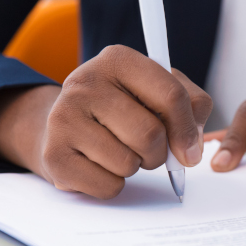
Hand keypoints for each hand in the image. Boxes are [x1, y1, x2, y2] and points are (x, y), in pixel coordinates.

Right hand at [0, 45, 211, 198]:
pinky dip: (113, 184)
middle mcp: (85, 82)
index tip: (189, 151)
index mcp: (118, 59)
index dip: (187, 130)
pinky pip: (108, 186)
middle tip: (146, 149)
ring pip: (128, 163)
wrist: (68, 125)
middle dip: (158, 153)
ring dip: (133, 167)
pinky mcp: (54, 154)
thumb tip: (192, 147)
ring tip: (118, 151)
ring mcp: (64, 117)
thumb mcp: (160, 92)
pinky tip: (100, 165)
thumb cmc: (122, 108)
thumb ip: (192, 107)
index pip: (171, 95)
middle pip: (149, 134)